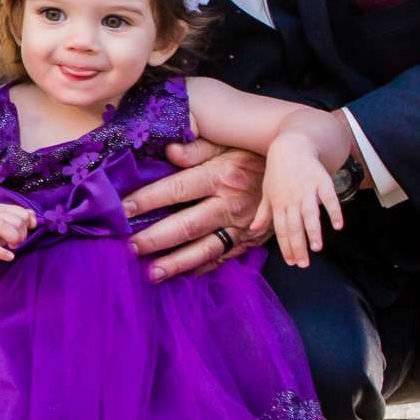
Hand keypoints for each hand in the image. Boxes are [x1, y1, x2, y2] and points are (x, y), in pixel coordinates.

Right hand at [0, 203, 35, 267]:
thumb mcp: (6, 223)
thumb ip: (20, 218)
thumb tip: (33, 216)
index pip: (21, 212)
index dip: (28, 223)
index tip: (25, 232)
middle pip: (16, 220)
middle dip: (22, 233)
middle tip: (17, 242)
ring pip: (3, 226)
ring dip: (14, 238)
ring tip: (14, 246)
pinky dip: (3, 253)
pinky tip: (9, 257)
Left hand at [121, 140, 267, 281]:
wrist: (295, 172)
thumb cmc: (253, 154)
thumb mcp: (227, 143)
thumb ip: (197, 148)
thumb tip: (169, 151)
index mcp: (220, 176)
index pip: (177, 190)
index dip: (148, 200)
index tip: (123, 209)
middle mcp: (229, 204)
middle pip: (186, 226)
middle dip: (155, 238)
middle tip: (129, 247)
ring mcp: (241, 226)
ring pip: (205, 249)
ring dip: (176, 263)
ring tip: (151, 273)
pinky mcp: (251, 241)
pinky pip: (225, 258)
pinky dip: (204, 268)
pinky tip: (185, 276)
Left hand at [249, 133, 343, 266]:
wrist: (291, 146)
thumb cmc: (278, 172)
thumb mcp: (267, 192)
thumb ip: (264, 213)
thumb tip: (253, 229)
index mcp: (278, 203)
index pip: (281, 230)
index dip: (286, 247)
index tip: (292, 262)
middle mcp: (292, 198)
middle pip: (294, 226)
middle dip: (298, 246)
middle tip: (303, 264)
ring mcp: (307, 190)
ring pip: (310, 214)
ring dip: (313, 232)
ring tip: (316, 249)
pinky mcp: (322, 181)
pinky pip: (329, 198)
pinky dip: (334, 211)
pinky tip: (338, 226)